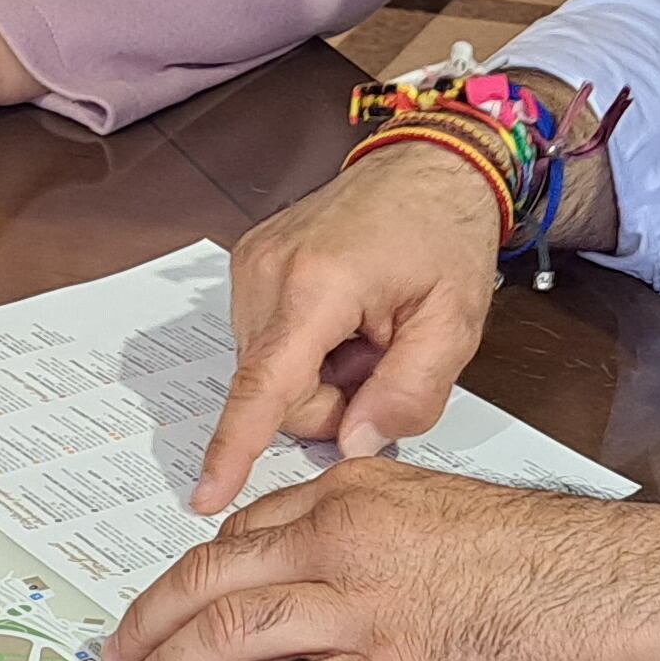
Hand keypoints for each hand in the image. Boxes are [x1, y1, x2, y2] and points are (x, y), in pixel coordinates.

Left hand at [103, 461, 659, 660]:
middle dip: (153, 620)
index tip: (171, 602)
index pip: (248, 530)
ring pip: (233, 633)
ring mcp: (364, 604)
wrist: (616, 587)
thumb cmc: (552, 559)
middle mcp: (344, 539)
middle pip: (215, 575)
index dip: (196, 572)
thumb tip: (339, 577)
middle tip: (118, 656)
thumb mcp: (447, 516)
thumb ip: (381, 534)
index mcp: (358, 495)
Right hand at [185, 142, 507, 511]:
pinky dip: (307, 346)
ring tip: (366, 328)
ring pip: (270, 373)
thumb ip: (408, 394)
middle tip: (383, 356)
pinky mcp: (248, 264)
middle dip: (332, 398)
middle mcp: (268, 271)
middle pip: (276, 392)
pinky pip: (267, 342)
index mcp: (317, 284)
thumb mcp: (452, 324)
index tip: (206, 494)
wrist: (428, 166)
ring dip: (320, 371)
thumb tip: (354, 443)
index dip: (235, 447)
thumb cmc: (443, 234)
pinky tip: (344, 317)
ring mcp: (251, 264)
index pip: (265, 386)